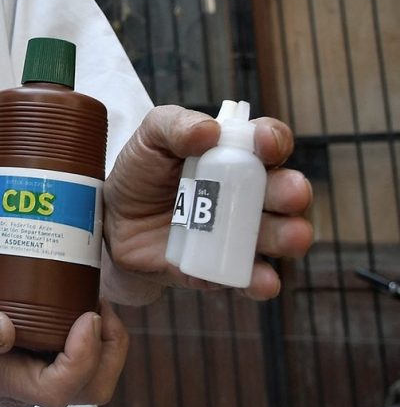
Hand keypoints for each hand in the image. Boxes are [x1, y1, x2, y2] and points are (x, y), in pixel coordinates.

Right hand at [0, 295, 127, 406]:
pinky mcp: (25, 361)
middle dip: (109, 350)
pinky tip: (71, 300)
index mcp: (1, 381)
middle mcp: (21, 384)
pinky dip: (84, 333)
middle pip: (88, 389)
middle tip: (99, 305)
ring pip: (85, 376)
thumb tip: (4, 330)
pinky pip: (67, 356)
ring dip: (102, 341)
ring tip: (91, 299)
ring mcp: (25, 375)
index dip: (84, 356)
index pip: (60, 388)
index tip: (86, 314)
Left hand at [102, 105, 313, 305]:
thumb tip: (209, 130)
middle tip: (292, 194)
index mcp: (235, 155)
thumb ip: (175, 125)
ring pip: (277, 236)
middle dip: (293, 192)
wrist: (112, 220)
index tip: (265, 145)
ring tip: (292, 237)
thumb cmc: (140, 173)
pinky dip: (260, 281)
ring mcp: (237, 234)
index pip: (268, 143)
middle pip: (284, 191)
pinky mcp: (221, 268)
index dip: (273, 141)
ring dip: (290, 236)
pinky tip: (263, 282)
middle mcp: (248, 194)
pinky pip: (247, 278)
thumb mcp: (150, 137)